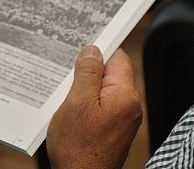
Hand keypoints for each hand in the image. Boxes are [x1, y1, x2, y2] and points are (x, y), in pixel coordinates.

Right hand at [47, 45, 141, 168]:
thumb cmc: (78, 147)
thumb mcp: (77, 101)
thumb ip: (87, 73)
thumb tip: (93, 51)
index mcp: (124, 95)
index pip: (118, 58)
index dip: (100, 49)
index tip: (82, 45)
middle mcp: (128, 106)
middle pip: (110, 74)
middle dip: (88, 71)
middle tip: (67, 75)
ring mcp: (121, 119)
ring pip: (102, 90)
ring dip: (83, 88)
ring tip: (65, 96)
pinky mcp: (112, 129)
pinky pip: (100, 105)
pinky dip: (85, 103)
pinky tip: (70, 110)